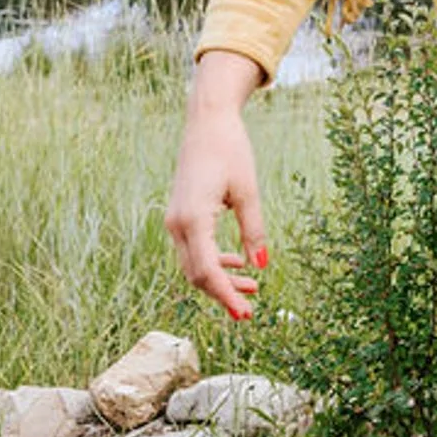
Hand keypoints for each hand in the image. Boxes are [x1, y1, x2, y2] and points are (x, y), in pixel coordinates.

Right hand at [164, 51, 268, 320]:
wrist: (206, 123)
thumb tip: (262, 265)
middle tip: (251, 306)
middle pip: (198, 274)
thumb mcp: (248, 191)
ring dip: (220, 278)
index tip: (245, 313)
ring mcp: (174, 221)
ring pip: (194, 264)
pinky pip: (194, 249)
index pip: (207, 271)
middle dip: (223, 292)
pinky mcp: (180, 216)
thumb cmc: (230, 151)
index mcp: (193, 219)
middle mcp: (176, 225)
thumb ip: (254, 230)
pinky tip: (237, 263)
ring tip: (253, 286)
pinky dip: (213, 261)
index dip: (226, 295)